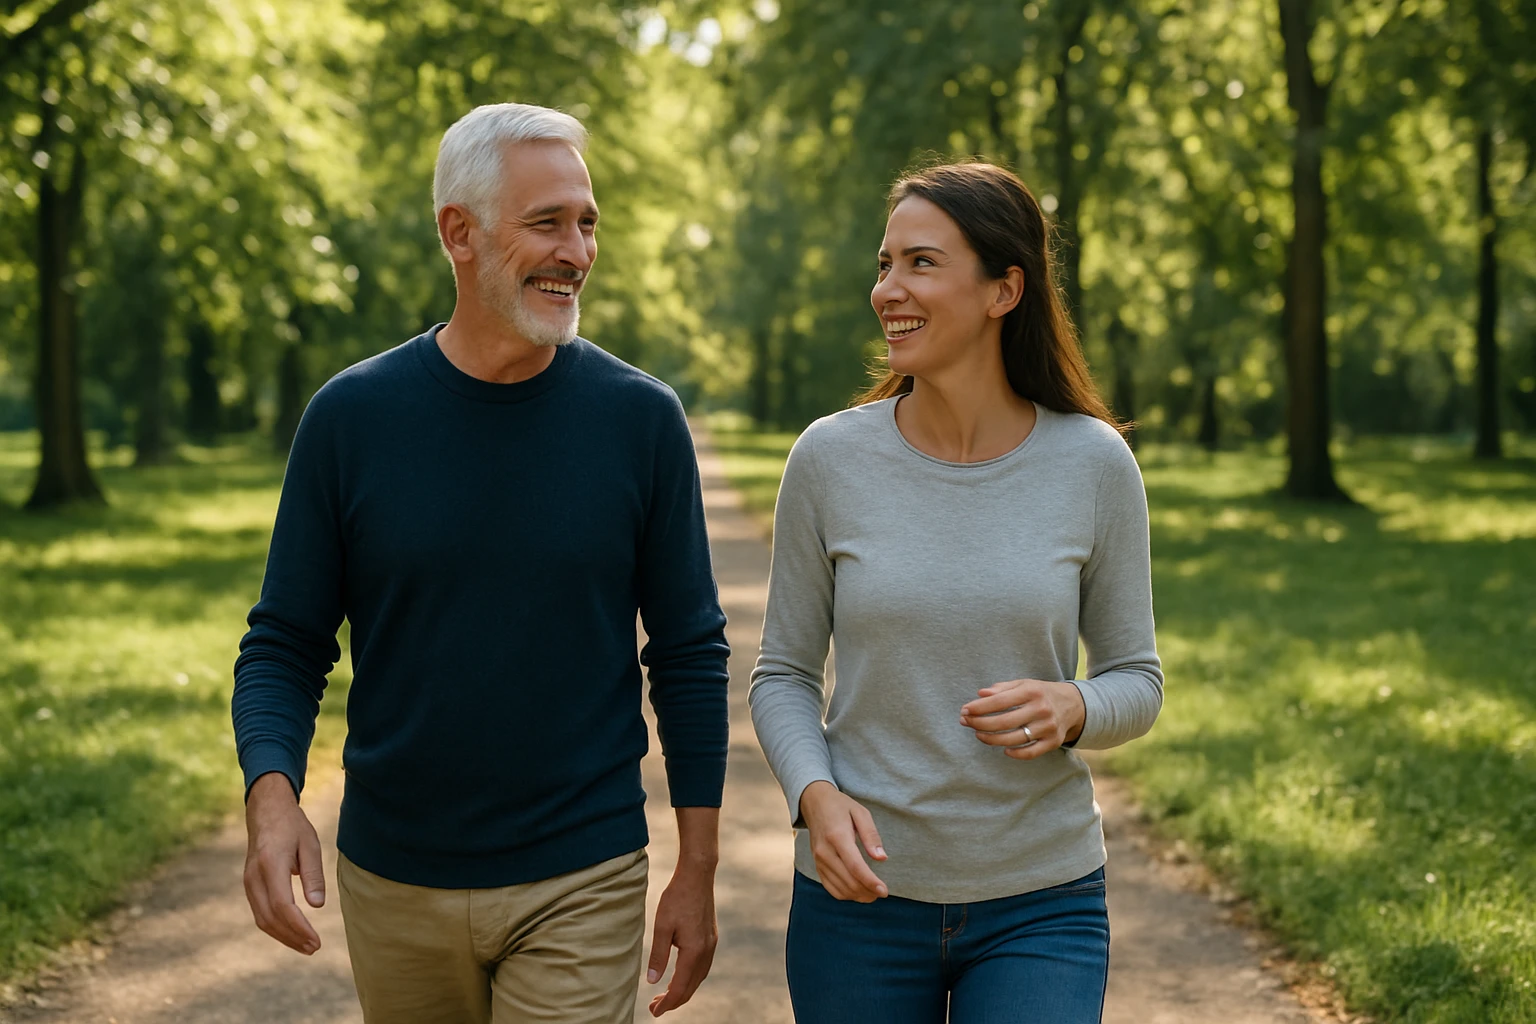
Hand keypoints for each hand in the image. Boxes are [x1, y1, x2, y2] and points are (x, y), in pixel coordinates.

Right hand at [242, 771, 324, 954]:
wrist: (266, 812)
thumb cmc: (292, 826)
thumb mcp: (310, 844)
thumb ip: (313, 874)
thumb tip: (317, 906)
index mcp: (270, 863)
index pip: (282, 904)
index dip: (299, 926)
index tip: (316, 940)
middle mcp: (254, 876)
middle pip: (270, 918)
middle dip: (292, 937)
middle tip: (314, 948)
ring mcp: (248, 882)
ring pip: (262, 919)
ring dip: (283, 936)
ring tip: (306, 946)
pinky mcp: (249, 886)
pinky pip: (260, 912)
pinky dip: (275, 927)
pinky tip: (292, 933)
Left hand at [645, 863, 717, 1015]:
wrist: (697, 876)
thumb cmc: (677, 898)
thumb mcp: (662, 926)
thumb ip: (658, 956)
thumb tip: (652, 981)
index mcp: (694, 951)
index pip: (680, 987)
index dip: (667, 1003)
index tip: (654, 1012)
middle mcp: (706, 951)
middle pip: (691, 986)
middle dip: (674, 1000)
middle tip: (655, 1008)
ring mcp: (711, 944)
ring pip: (699, 978)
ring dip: (683, 990)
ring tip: (666, 996)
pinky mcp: (711, 937)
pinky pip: (702, 966)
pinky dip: (691, 978)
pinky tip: (681, 976)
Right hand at [798, 780, 887, 901]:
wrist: (814, 803)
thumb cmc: (840, 806)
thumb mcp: (860, 812)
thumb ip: (871, 835)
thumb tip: (882, 858)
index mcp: (837, 837)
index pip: (855, 867)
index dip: (871, 882)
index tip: (884, 891)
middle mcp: (825, 852)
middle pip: (848, 881)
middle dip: (868, 892)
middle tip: (883, 892)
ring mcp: (819, 860)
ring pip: (840, 889)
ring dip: (858, 895)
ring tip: (873, 894)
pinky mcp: (817, 866)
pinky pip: (830, 888)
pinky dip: (846, 894)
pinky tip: (858, 891)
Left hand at [960, 678, 1085, 759]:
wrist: (1074, 704)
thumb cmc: (1041, 693)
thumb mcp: (1024, 684)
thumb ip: (1002, 688)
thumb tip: (980, 695)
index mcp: (1032, 692)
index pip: (1000, 701)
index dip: (979, 707)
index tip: (964, 710)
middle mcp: (1041, 709)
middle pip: (1004, 722)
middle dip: (980, 723)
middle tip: (965, 722)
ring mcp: (1048, 727)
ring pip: (1014, 739)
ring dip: (991, 739)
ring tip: (978, 734)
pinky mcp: (1053, 742)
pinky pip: (1030, 753)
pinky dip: (1015, 753)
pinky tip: (1003, 749)